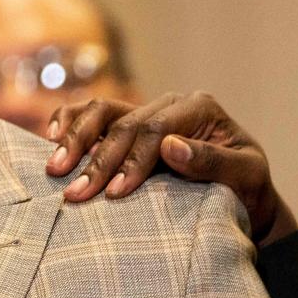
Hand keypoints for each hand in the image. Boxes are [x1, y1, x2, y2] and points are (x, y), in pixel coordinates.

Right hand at [44, 92, 294, 243]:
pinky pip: (90, 112)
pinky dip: (69, 121)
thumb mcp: (245, 177)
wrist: (239, 193)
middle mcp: (167, 103)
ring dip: (74, 139)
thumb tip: (170, 146)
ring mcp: (143, 110)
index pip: (155, 128)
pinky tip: (51, 138)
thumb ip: (213, 161)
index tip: (115, 193)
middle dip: (97, 159)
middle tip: (75, 191)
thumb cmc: (246, 188)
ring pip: (100, 111)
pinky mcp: (125, 123)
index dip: (132, 160)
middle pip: (122, 123)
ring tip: (55, 167)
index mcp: (198, 107)